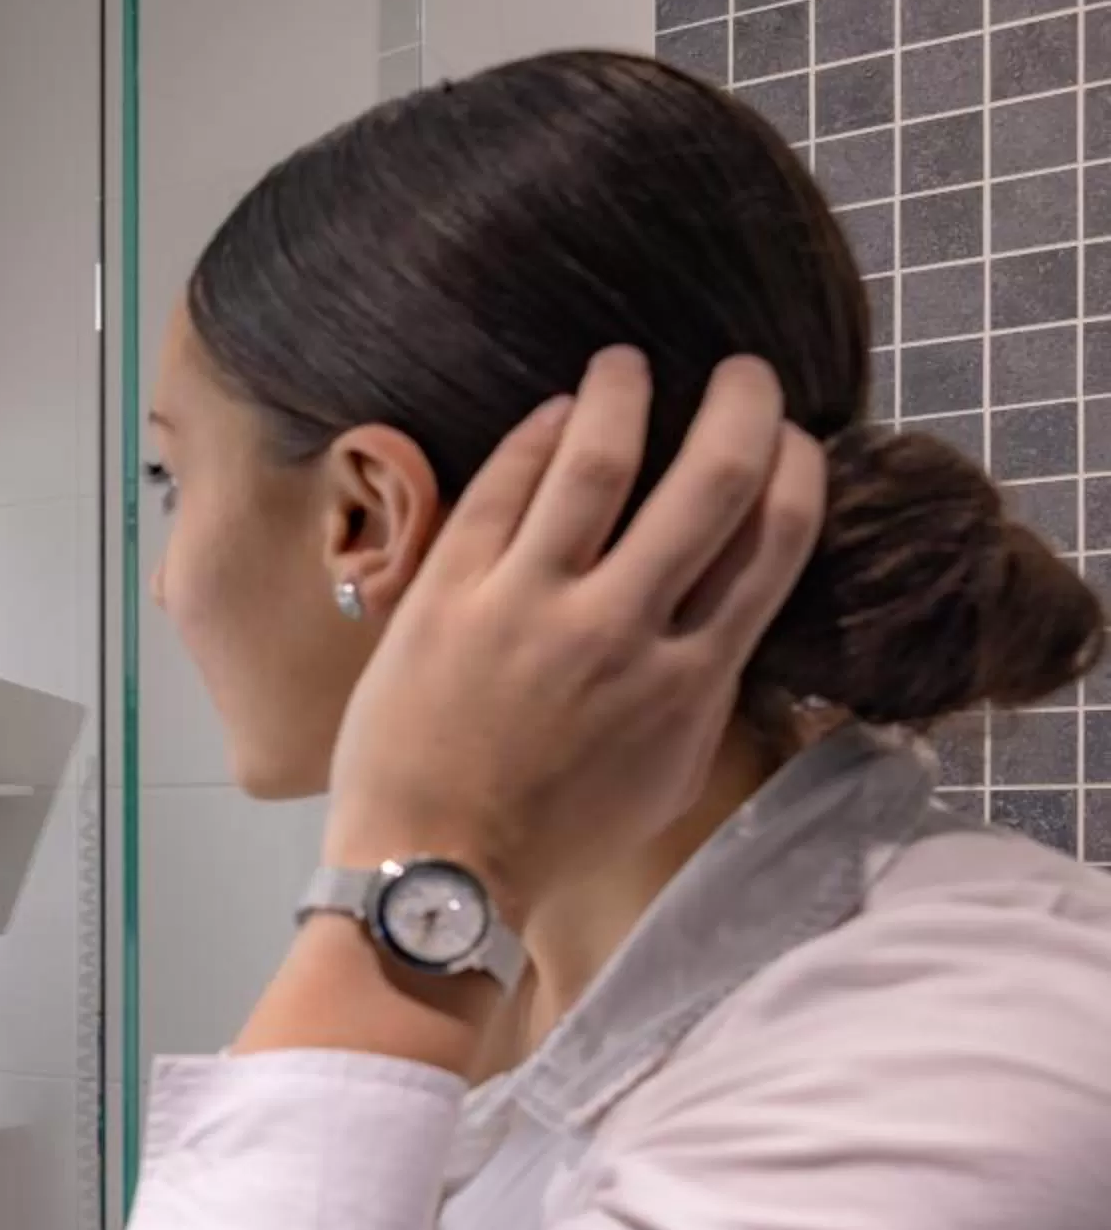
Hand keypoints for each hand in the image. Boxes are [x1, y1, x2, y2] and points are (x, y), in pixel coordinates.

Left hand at [322, 349, 827, 918]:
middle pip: (709, 479)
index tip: (791, 437)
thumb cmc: (554, 832)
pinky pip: (501, 488)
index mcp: (690, 677)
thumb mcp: (668, 774)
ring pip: (597, 458)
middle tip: (741, 371)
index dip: (794, 470)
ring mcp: (529, 604)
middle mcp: (621, 628)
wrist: (434, 866)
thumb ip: (708, 688)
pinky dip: (536, 437)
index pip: (774, 541)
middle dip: (739, 405)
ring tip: (626, 363)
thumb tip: (736, 613)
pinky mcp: (447, 593)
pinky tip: (554, 412)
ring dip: (623, 392)